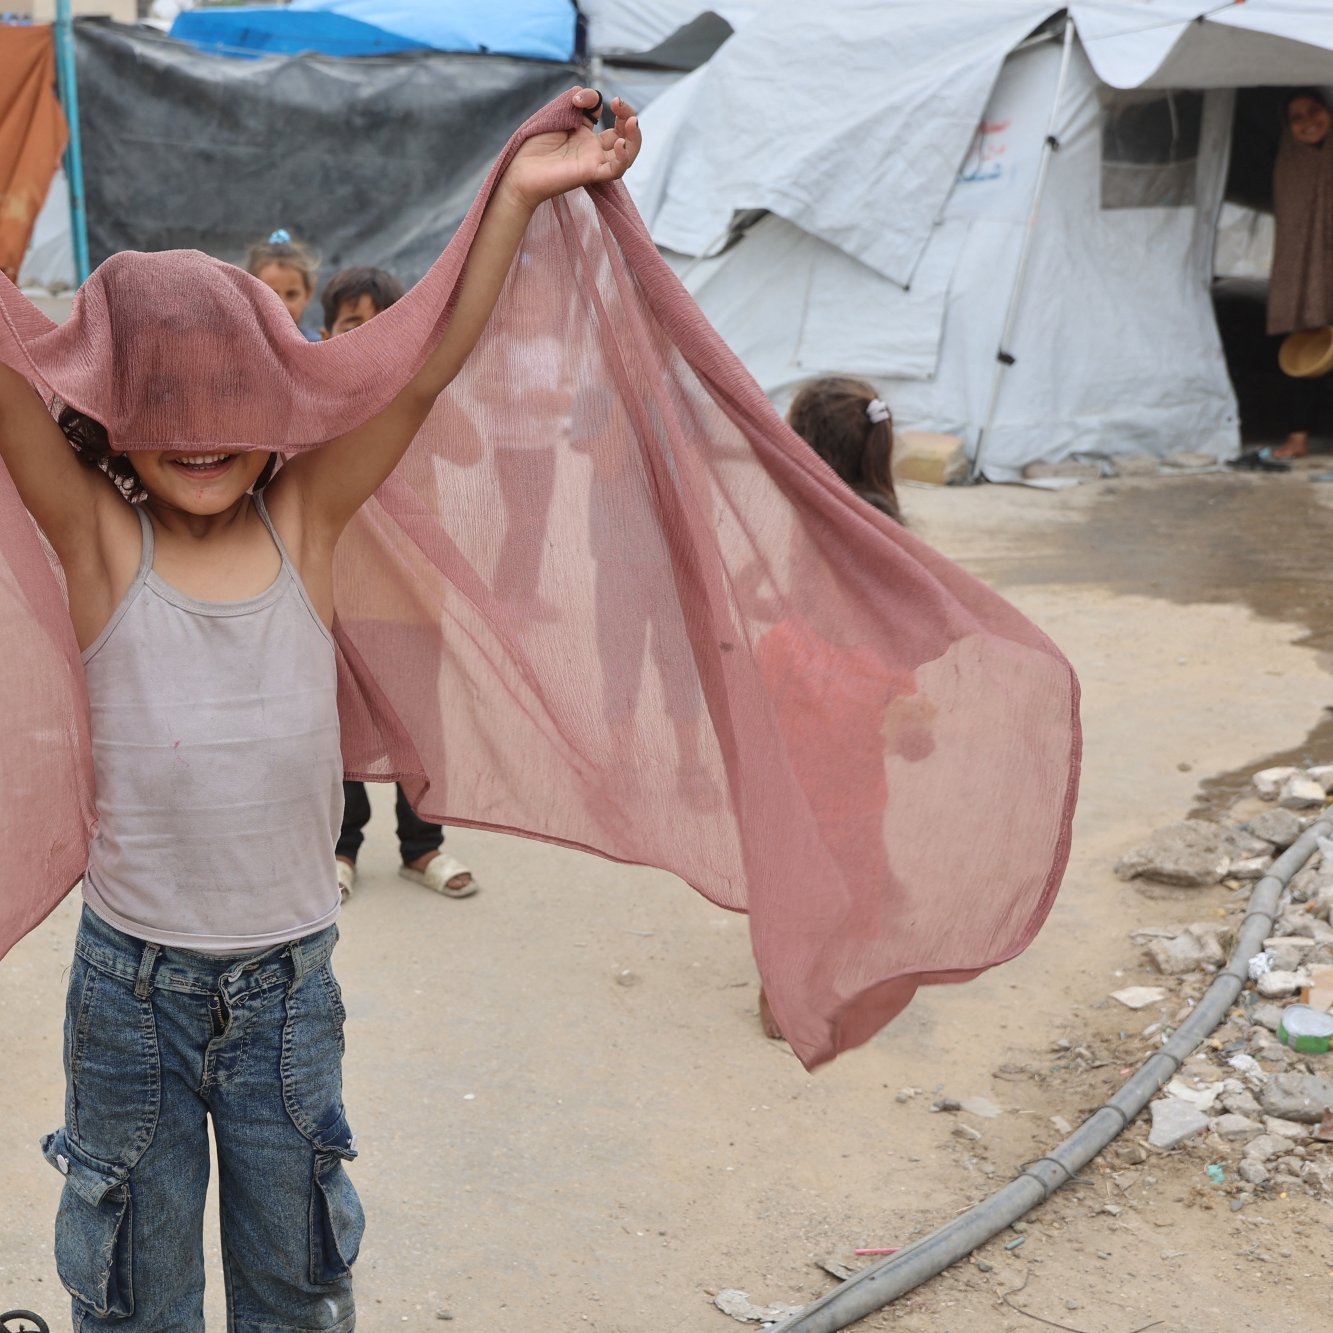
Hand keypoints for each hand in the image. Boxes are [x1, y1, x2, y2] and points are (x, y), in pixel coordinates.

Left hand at [501, 89, 640, 211]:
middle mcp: (592, 149)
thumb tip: (597, 101)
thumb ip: (577, 100)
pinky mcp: (590, 174)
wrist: (519, 171)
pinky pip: (615, 170)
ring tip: (632, 122)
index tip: (580, 99)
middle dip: (628, 115)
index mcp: (584, 134)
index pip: (606, 116)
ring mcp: (593, 161)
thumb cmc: (532, 145)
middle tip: (618, 104)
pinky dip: (623, 157)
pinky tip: (619, 143)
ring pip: (627, 154)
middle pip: (624, 135)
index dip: (599, 101)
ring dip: (635, 138)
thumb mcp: (557, 111)